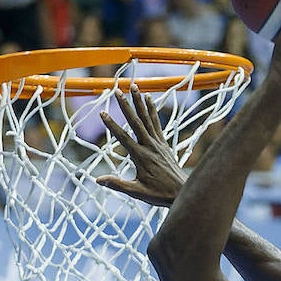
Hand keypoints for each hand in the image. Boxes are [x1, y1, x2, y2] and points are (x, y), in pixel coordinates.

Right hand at [97, 92, 186, 207]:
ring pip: (147, 118)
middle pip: (136, 122)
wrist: (182, 191)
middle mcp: (150, 146)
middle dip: (126, 105)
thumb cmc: (159, 194)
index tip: (102, 112)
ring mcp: (158, 143)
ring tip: (134, 86)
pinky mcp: (163, 143)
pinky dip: (152, 110)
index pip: (123, 138)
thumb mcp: (137, 192)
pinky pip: (156, 122)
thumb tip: (98, 180)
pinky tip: (149, 98)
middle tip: (117, 90)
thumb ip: (118, 184)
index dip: (112, 125)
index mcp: (141, 157)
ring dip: (139, 101)